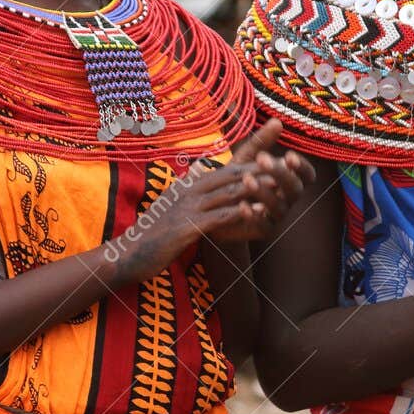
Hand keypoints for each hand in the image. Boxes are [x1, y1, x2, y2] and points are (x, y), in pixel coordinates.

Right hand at [107, 119, 300, 283]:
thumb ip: (190, 192)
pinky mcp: (186, 227)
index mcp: (187, 185)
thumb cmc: (152, 235)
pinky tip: (258, 213)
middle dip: (260, 169)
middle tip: (286, 166)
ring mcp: (187, 207)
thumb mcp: (172, 208)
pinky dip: (240, 212)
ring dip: (256, 187)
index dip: (251, 161)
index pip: (225, 167)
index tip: (274, 157)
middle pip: (231, 174)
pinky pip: (219, 217)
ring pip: (228, 192)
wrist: (126, 255)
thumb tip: (202, 174)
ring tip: (280, 184)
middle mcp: (188, 190)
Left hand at [243, 129, 316, 239]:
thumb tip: (277, 121)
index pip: (307, 175)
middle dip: (280, 173)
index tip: (289, 156)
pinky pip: (263, 225)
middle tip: (262, 159)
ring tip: (247, 179)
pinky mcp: (264, 230)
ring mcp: (278, 215)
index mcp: (290, 180)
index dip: (302, 167)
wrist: (220, 210)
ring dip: (264, 192)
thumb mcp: (247, 159)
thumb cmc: (238, 180)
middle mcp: (288, 198)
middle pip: (295, 188)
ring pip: (279, 205)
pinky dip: (253, 215)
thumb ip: (262, 142)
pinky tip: (241, 205)